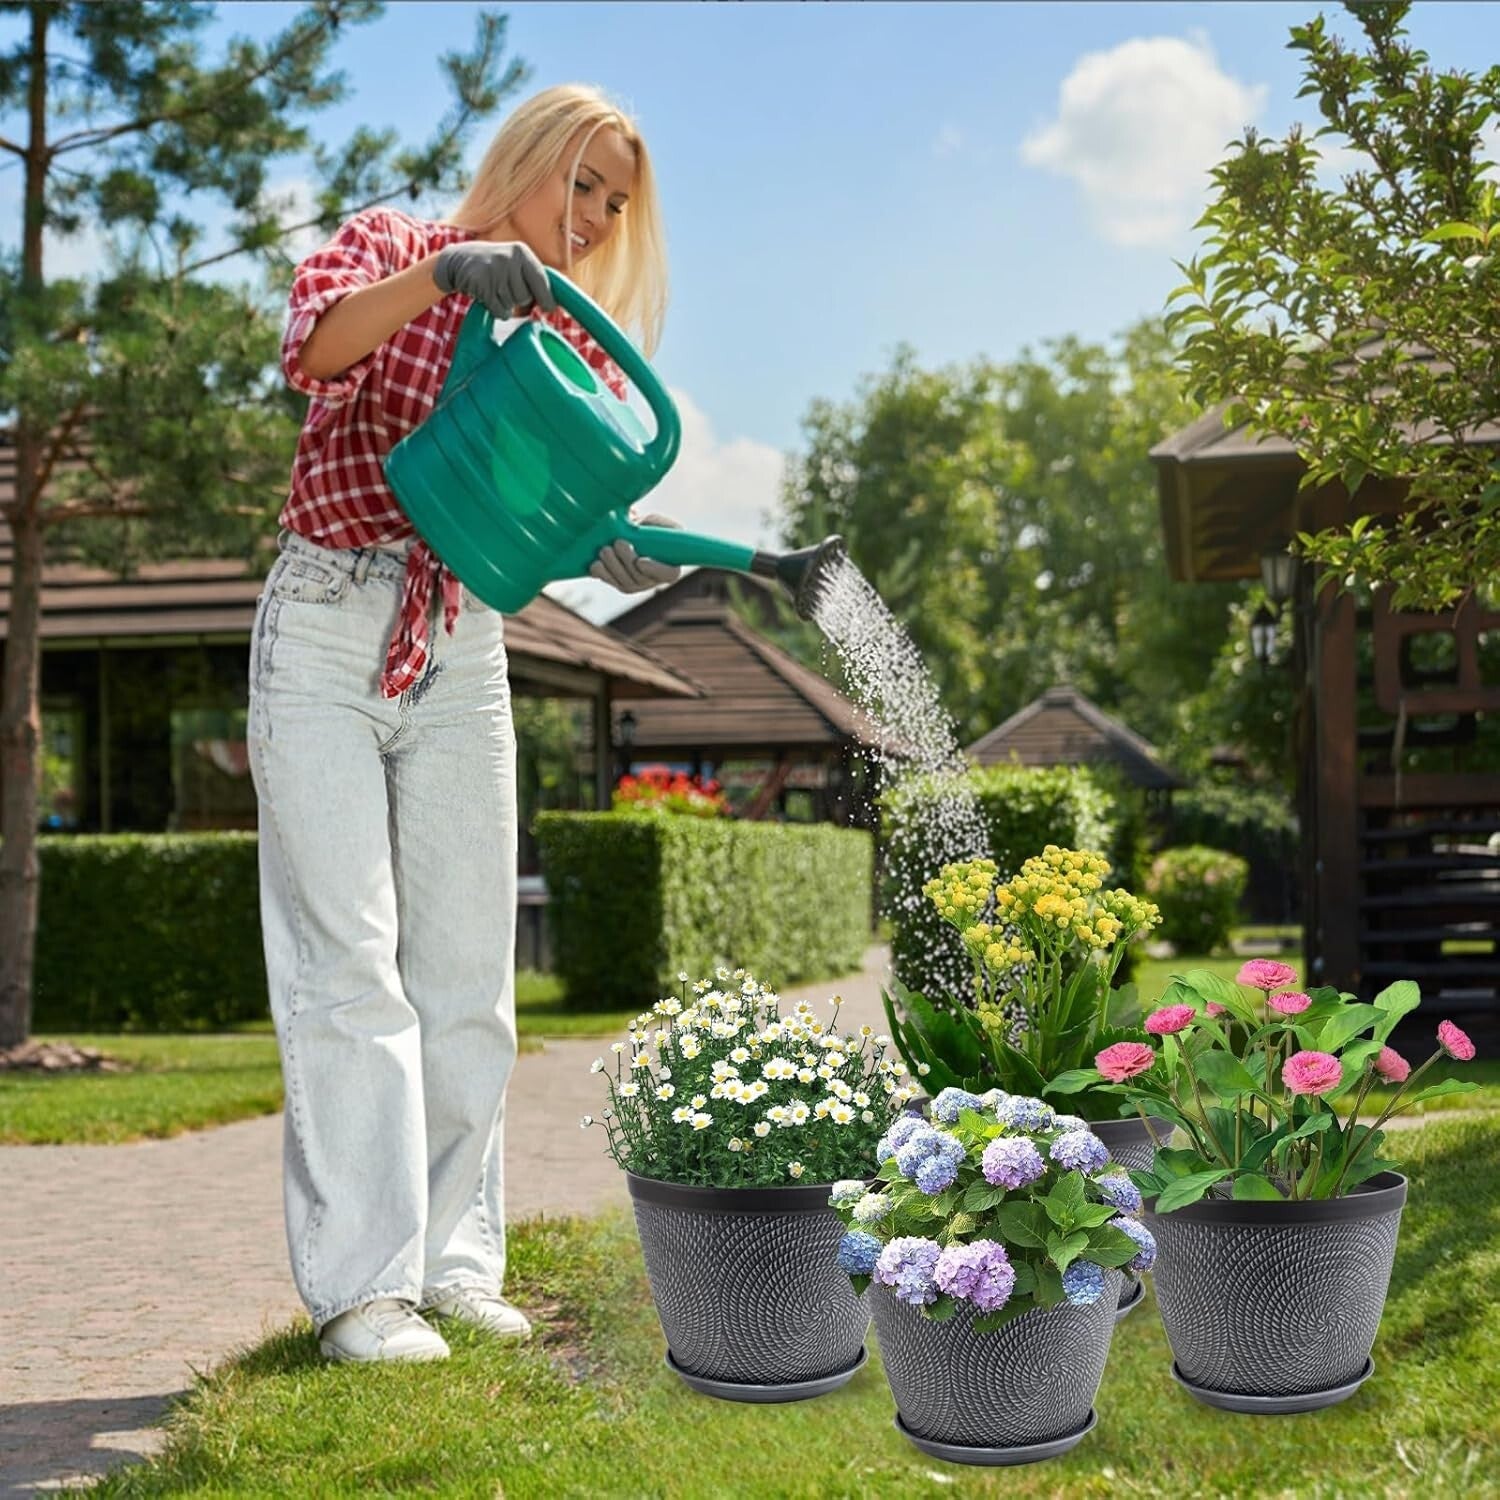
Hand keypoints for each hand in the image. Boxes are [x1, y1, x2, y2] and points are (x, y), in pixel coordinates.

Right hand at [432, 241, 556, 318]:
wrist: (459, 260)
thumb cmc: (495, 267)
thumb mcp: (515, 264)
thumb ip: (533, 280)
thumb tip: (553, 307)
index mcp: (522, 252)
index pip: (541, 280)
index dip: (547, 298)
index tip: (549, 308)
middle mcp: (509, 258)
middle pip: (525, 297)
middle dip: (519, 301)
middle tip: (507, 291)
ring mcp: (494, 269)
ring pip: (512, 305)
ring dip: (505, 305)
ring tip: (496, 291)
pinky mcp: (481, 282)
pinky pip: (499, 310)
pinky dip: (496, 310)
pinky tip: (489, 298)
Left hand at [591, 512, 682, 593]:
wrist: (629, 531)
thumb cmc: (647, 526)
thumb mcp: (654, 522)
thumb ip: (653, 524)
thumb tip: (637, 522)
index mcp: (670, 564)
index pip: (668, 574)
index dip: (655, 569)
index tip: (640, 560)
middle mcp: (654, 579)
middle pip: (641, 578)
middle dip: (627, 561)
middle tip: (618, 543)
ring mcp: (636, 585)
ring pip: (625, 582)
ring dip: (613, 565)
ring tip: (605, 549)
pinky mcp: (619, 583)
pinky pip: (611, 582)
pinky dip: (602, 573)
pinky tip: (596, 563)